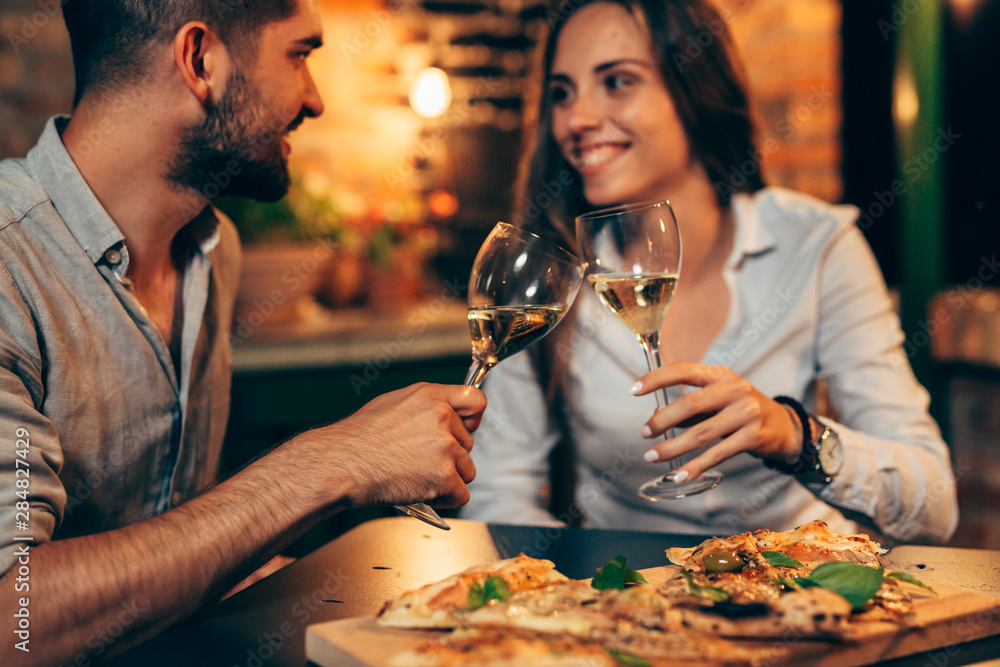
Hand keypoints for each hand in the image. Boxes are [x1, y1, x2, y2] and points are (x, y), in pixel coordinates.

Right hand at [293, 383, 486, 509]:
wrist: (341, 464)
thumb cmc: (359, 439)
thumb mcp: (394, 404)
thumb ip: (426, 407)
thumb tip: (445, 415)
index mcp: (430, 396)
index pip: (475, 401)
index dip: (473, 419)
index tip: (468, 429)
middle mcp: (441, 416)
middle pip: (468, 444)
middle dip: (450, 457)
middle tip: (419, 462)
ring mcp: (445, 446)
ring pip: (467, 471)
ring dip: (447, 479)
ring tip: (416, 477)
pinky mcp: (444, 476)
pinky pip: (461, 494)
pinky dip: (444, 500)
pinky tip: (420, 492)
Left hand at [632, 363, 801, 478]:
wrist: (785, 427)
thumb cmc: (742, 410)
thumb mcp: (719, 399)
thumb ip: (691, 407)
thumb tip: (655, 418)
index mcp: (721, 374)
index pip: (683, 370)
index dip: (655, 379)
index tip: (633, 390)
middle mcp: (735, 390)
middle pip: (690, 404)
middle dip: (663, 420)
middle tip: (645, 432)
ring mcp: (746, 413)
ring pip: (701, 433)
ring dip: (672, 447)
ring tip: (652, 456)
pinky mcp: (753, 437)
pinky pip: (717, 453)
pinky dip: (695, 466)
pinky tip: (679, 474)